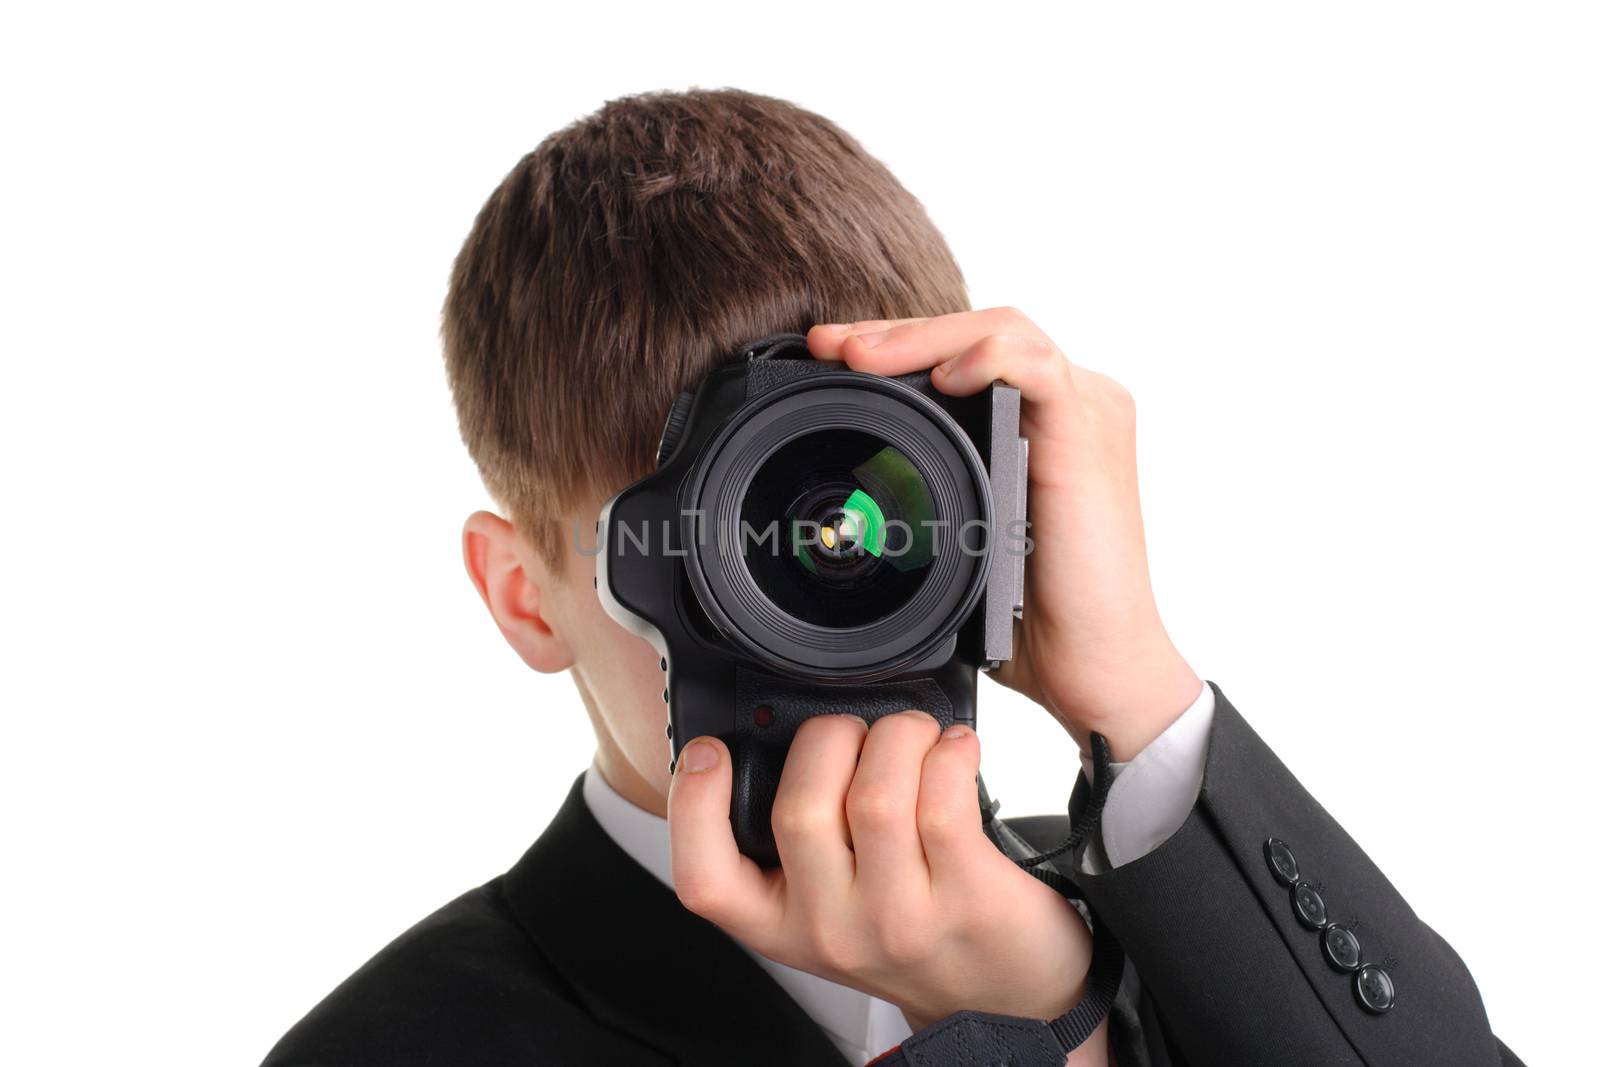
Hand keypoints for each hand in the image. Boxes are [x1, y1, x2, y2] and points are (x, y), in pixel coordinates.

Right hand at [668, 711, 1106, 1059]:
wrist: (1001, 992)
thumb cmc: (911, 931)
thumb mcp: (826, 904)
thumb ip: (791, 841)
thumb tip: (771, 735)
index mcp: (779, 924)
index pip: (704, 878)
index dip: (692, 804)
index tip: (708, 749)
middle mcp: (832, 929)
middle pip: (799, 807)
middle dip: (829, 736)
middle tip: (856, 732)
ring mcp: (899, 919)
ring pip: (877, 795)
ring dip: (897, 735)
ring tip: (913, 735)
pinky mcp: (968, 897)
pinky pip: (944, 799)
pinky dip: (949, 753)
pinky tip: (954, 750)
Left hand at [808, 310, 1201, 760]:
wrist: (1093, 666)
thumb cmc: (1035, 616)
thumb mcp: (964, 540)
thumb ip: (934, 497)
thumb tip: (856, 498)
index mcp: (1037, 422)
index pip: (962, 352)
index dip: (895, 345)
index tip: (828, 357)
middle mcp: (1066, 407)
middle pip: (974, 332)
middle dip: (892, 331)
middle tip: (829, 345)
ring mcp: (1084, 414)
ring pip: (1003, 331)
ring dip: (925, 336)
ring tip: (864, 356)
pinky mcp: (1091, 435)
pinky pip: (1040, 368)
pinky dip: (988, 358)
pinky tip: (944, 378)